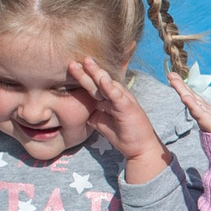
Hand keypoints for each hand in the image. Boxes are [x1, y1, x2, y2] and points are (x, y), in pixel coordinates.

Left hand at [72, 57, 169, 180]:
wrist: (140, 149)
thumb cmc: (123, 136)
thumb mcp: (101, 123)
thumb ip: (93, 114)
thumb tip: (80, 108)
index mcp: (110, 99)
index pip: (94, 85)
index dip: (83, 77)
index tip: (71, 68)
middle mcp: (117, 96)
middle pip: (98, 81)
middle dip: (86, 70)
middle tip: (73, 61)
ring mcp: (123, 100)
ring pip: (107, 84)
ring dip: (97, 73)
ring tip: (86, 62)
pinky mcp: (128, 107)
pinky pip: (117, 96)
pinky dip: (110, 88)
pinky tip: (102, 80)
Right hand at [169, 78, 210, 135]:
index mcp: (208, 112)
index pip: (195, 98)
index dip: (185, 88)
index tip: (175, 78)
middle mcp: (205, 114)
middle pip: (191, 97)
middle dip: (180, 86)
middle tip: (170, 74)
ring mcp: (207, 118)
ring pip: (193, 102)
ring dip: (183, 91)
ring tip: (173, 80)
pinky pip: (200, 113)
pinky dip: (192, 105)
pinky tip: (185, 98)